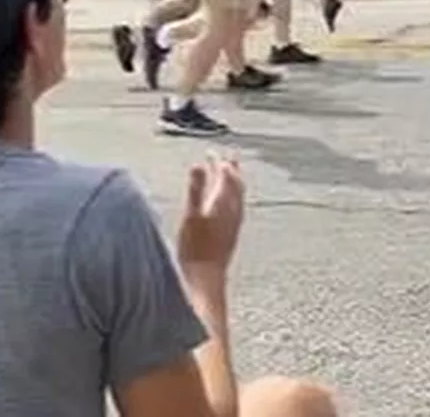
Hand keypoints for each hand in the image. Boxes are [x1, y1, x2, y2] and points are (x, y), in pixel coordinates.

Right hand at [176, 155, 243, 275]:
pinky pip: (237, 206)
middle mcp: (234, 211)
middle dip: (231, 169)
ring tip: (230, 175)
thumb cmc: (195, 247)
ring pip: (238, 196)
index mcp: (224, 202)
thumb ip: (196, 188)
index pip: (226, 175)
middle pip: (236, 184)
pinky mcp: (232, 233)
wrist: (206, 278)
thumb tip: (198, 164)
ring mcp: (234, 223)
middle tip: (229, 157)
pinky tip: (228, 203)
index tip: (212, 151)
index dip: (220, 161)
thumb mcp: (191, 214)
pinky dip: (232, 196)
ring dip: (233, 182)